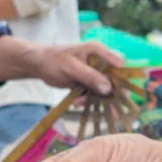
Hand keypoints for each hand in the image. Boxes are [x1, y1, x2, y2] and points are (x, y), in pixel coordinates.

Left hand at [0, 36, 122, 94]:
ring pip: (104, 90)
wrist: (38, 64)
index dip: (123, 80)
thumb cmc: (53, 59)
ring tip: (79, 103)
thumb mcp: (71, 67)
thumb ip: (89, 76)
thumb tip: (108, 88)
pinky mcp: (88, 82)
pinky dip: (86, 100)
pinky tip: (76, 102)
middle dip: (108, 95)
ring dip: (94, 99)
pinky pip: (93, 94)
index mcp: (98, 51)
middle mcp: (100, 61)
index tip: (120, 95)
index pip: (119, 65)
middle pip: (114, 80)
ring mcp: (94, 72)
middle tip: (106, 109)